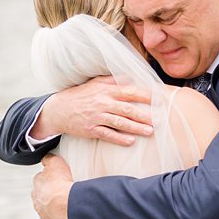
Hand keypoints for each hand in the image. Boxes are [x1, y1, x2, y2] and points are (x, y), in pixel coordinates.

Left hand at [31, 154, 72, 218]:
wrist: (66, 203)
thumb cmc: (61, 182)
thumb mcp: (55, 162)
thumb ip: (48, 158)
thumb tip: (45, 158)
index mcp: (37, 181)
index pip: (41, 178)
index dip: (50, 178)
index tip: (57, 179)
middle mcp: (36, 196)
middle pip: (42, 192)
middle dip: (50, 192)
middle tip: (62, 191)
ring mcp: (40, 209)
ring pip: (45, 205)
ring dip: (53, 204)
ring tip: (64, 202)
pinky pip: (51, 218)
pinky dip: (56, 215)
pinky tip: (64, 212)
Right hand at [32, 76, 152, 146]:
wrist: (58, 109)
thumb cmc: (80, 95)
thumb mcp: (95, 83)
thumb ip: (112, 80)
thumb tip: (130, 77)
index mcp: (106, 90)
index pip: (129, 92)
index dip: (145, 95)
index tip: (159, 99)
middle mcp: (102, 103)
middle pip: (127, 109)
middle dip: (144, 114)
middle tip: (159, 119)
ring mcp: (96, 117)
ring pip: (120, 123)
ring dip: (136, 128)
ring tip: (149, 131)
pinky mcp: (90, 129)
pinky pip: (107, 135)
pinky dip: (119, 138)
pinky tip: (131, 142)